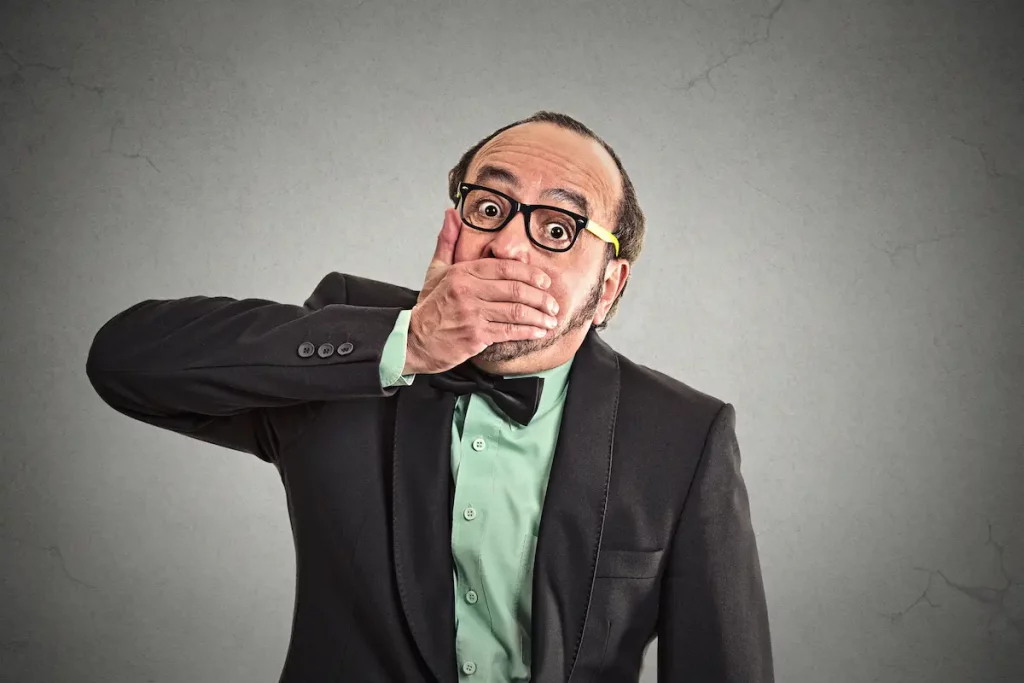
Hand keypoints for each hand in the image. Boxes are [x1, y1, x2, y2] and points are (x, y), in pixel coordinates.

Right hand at [404, 209, 560, 374]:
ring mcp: (472, 313)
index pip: (505, 267)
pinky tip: (539, 332)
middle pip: (515, 289)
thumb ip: (448, 242)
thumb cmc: (429, 307)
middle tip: (553, 305)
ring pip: (515, 311)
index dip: (530, 273)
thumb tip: (451, 213)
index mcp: (463, 272)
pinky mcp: (475, 335)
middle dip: (540, 297)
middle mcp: (468, 290)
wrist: (413, 340)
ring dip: (539, 317)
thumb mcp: (436, 271)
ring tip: (551, 321)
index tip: (545, 281)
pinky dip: (528, 332)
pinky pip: (508, 331)